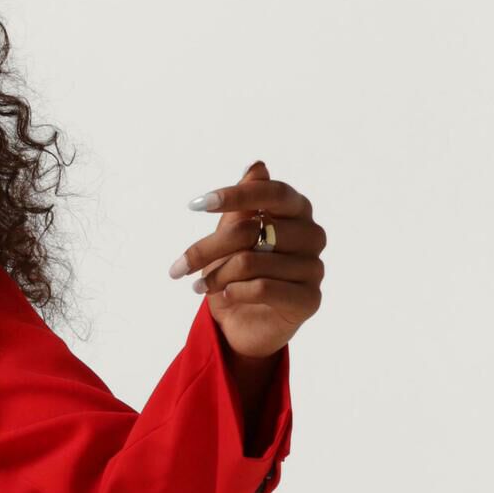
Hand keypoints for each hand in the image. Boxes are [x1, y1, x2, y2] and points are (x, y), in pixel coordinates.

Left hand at [169, 159, 323, 360]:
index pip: (271, 192)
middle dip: (208, 249)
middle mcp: (312, 234)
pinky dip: (234, 292)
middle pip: (252, 230)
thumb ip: (244, 204)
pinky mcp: (309, 299)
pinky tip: (223, 297)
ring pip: (253, 261)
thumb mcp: (232, 237)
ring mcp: (314, 267)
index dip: (235, 195)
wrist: (243, 327)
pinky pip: (264, 288)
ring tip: (199, 287)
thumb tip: (257, 165)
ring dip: (216, 276)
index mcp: (297, 210)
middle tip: (179, 267)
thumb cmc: (238, 275)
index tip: (195, 205)